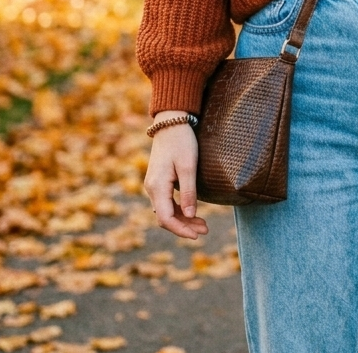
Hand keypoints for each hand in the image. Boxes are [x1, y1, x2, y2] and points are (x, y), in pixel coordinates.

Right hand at [144, 116, 208, 239]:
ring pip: (166, 210)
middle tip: (205, 230)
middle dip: (184, 226)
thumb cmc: (181, 141)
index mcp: (157, 186)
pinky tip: (192, 212)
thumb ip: (188, 192)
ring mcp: (154, 184)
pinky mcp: (159, 180)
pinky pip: (167, 202)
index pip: (165, 218)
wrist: (171, 122)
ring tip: (203, 224)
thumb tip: (190, 215)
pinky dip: (179, 209)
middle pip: (165, 217)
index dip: (181, 230)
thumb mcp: (188, 166)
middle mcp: (152, 188)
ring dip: (183, 219)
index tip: (197, 235)